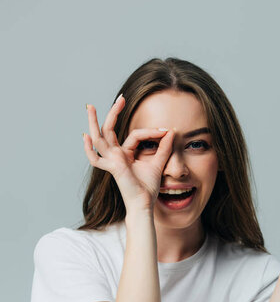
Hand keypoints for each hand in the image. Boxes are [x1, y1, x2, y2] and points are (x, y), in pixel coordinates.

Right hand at [83, 95, 174, 210]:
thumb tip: (171, 131)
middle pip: (110, 129)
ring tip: (90, 106)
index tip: (166, 131)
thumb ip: (164, 148)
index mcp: (125, 153)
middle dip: (114, 112)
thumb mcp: (158, 163)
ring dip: (94, 121)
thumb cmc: (148, 188)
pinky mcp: (112, 167)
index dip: (151, 132)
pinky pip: (96, 158)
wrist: (145, 203)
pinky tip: (86, 137)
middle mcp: (116, 155)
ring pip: (100, 138)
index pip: (135, 135)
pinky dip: (89, 149)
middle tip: (121, 98)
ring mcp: (111, 160)